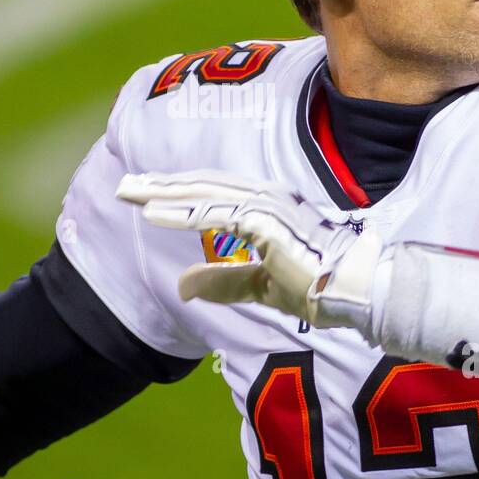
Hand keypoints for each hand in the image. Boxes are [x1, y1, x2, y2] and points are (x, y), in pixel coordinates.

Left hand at [116, 170, 381, 330]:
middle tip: (123, 187)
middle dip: (160, 186)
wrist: (355, 292)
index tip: (143, 195)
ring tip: (129, 193)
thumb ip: (223, 282)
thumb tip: (183, 286)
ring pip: (202, 193)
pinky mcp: (265, 222)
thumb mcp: (259, 286)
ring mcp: (265, 206)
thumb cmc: (317, 286)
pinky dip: (180, 212)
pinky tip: (152, 213)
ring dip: (162, 194)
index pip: (211, 193)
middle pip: (201, 185)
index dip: (175, 193)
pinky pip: (214, 213)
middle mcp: (263, 197)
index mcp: (264, 207)